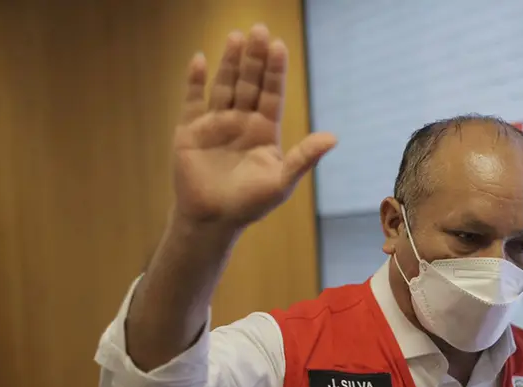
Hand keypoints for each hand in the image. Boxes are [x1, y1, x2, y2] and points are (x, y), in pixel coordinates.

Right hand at [171, 25, 336, 227]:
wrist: (212, 220)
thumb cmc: (249, 204)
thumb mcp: (281, 182)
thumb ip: (304, 158)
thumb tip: (333, 138)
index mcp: (263, 130)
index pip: (271, 94)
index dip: (274, 71)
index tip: (279, 46)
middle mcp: (240, 121)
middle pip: (249, 83)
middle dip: (254, 59)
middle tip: (259, 30)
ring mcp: (215, 123)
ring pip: (224, 86)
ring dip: (229, 63)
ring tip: (236, 38)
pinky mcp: (190, 130)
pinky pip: (192, 100)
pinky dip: (195, 81)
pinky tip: (200, 59)